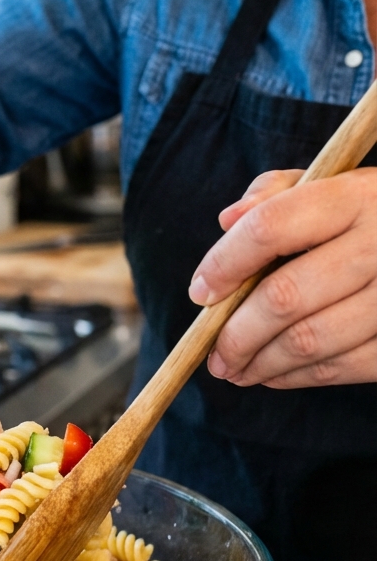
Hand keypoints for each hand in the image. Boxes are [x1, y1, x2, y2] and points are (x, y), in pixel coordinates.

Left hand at [188, 167, 376, 387]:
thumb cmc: (375, 213)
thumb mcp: (339, 183)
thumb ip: (279, 194)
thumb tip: (227, 220)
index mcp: (358, 196)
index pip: (271, 227)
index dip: (225, 263)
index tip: (201, 292)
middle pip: (285, 297)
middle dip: (235, 334)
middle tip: (213, 353)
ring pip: (310, 342)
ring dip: (260, 364)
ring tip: (235, 369)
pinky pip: (344, 367)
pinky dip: (299, 377)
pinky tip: (274, 374)